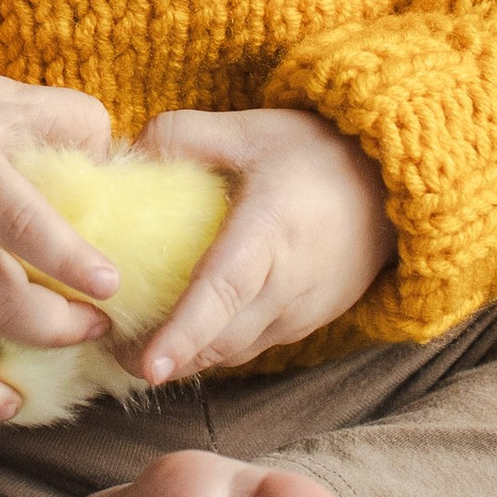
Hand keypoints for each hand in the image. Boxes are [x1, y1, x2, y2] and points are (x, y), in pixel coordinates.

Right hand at [0, 62, 119, 419]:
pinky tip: (3, 399)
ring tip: (44, 390)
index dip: (68, 259)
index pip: (20, 222)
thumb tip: (123, 171)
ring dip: (4, 383)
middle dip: (59, 326)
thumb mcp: (6, 97)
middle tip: (100, 326)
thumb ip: (71, 123)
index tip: (111, 285)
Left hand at [130, 108, 394, 385]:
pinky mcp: (301, 326)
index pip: (224, 292)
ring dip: (184, 358)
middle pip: (219, 339)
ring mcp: (298, 314)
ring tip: (127, 347)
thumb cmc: (317, 155)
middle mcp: (288, 287)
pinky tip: (176, 337)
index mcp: (271, 233)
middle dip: (164, 356)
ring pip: (230, 351)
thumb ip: (184, 136)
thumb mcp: (250, 130)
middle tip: (105, 348)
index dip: (185, 331)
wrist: (391, 189)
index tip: (149, 366)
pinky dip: (210, 349)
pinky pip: (247, 347)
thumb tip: (127, 156)